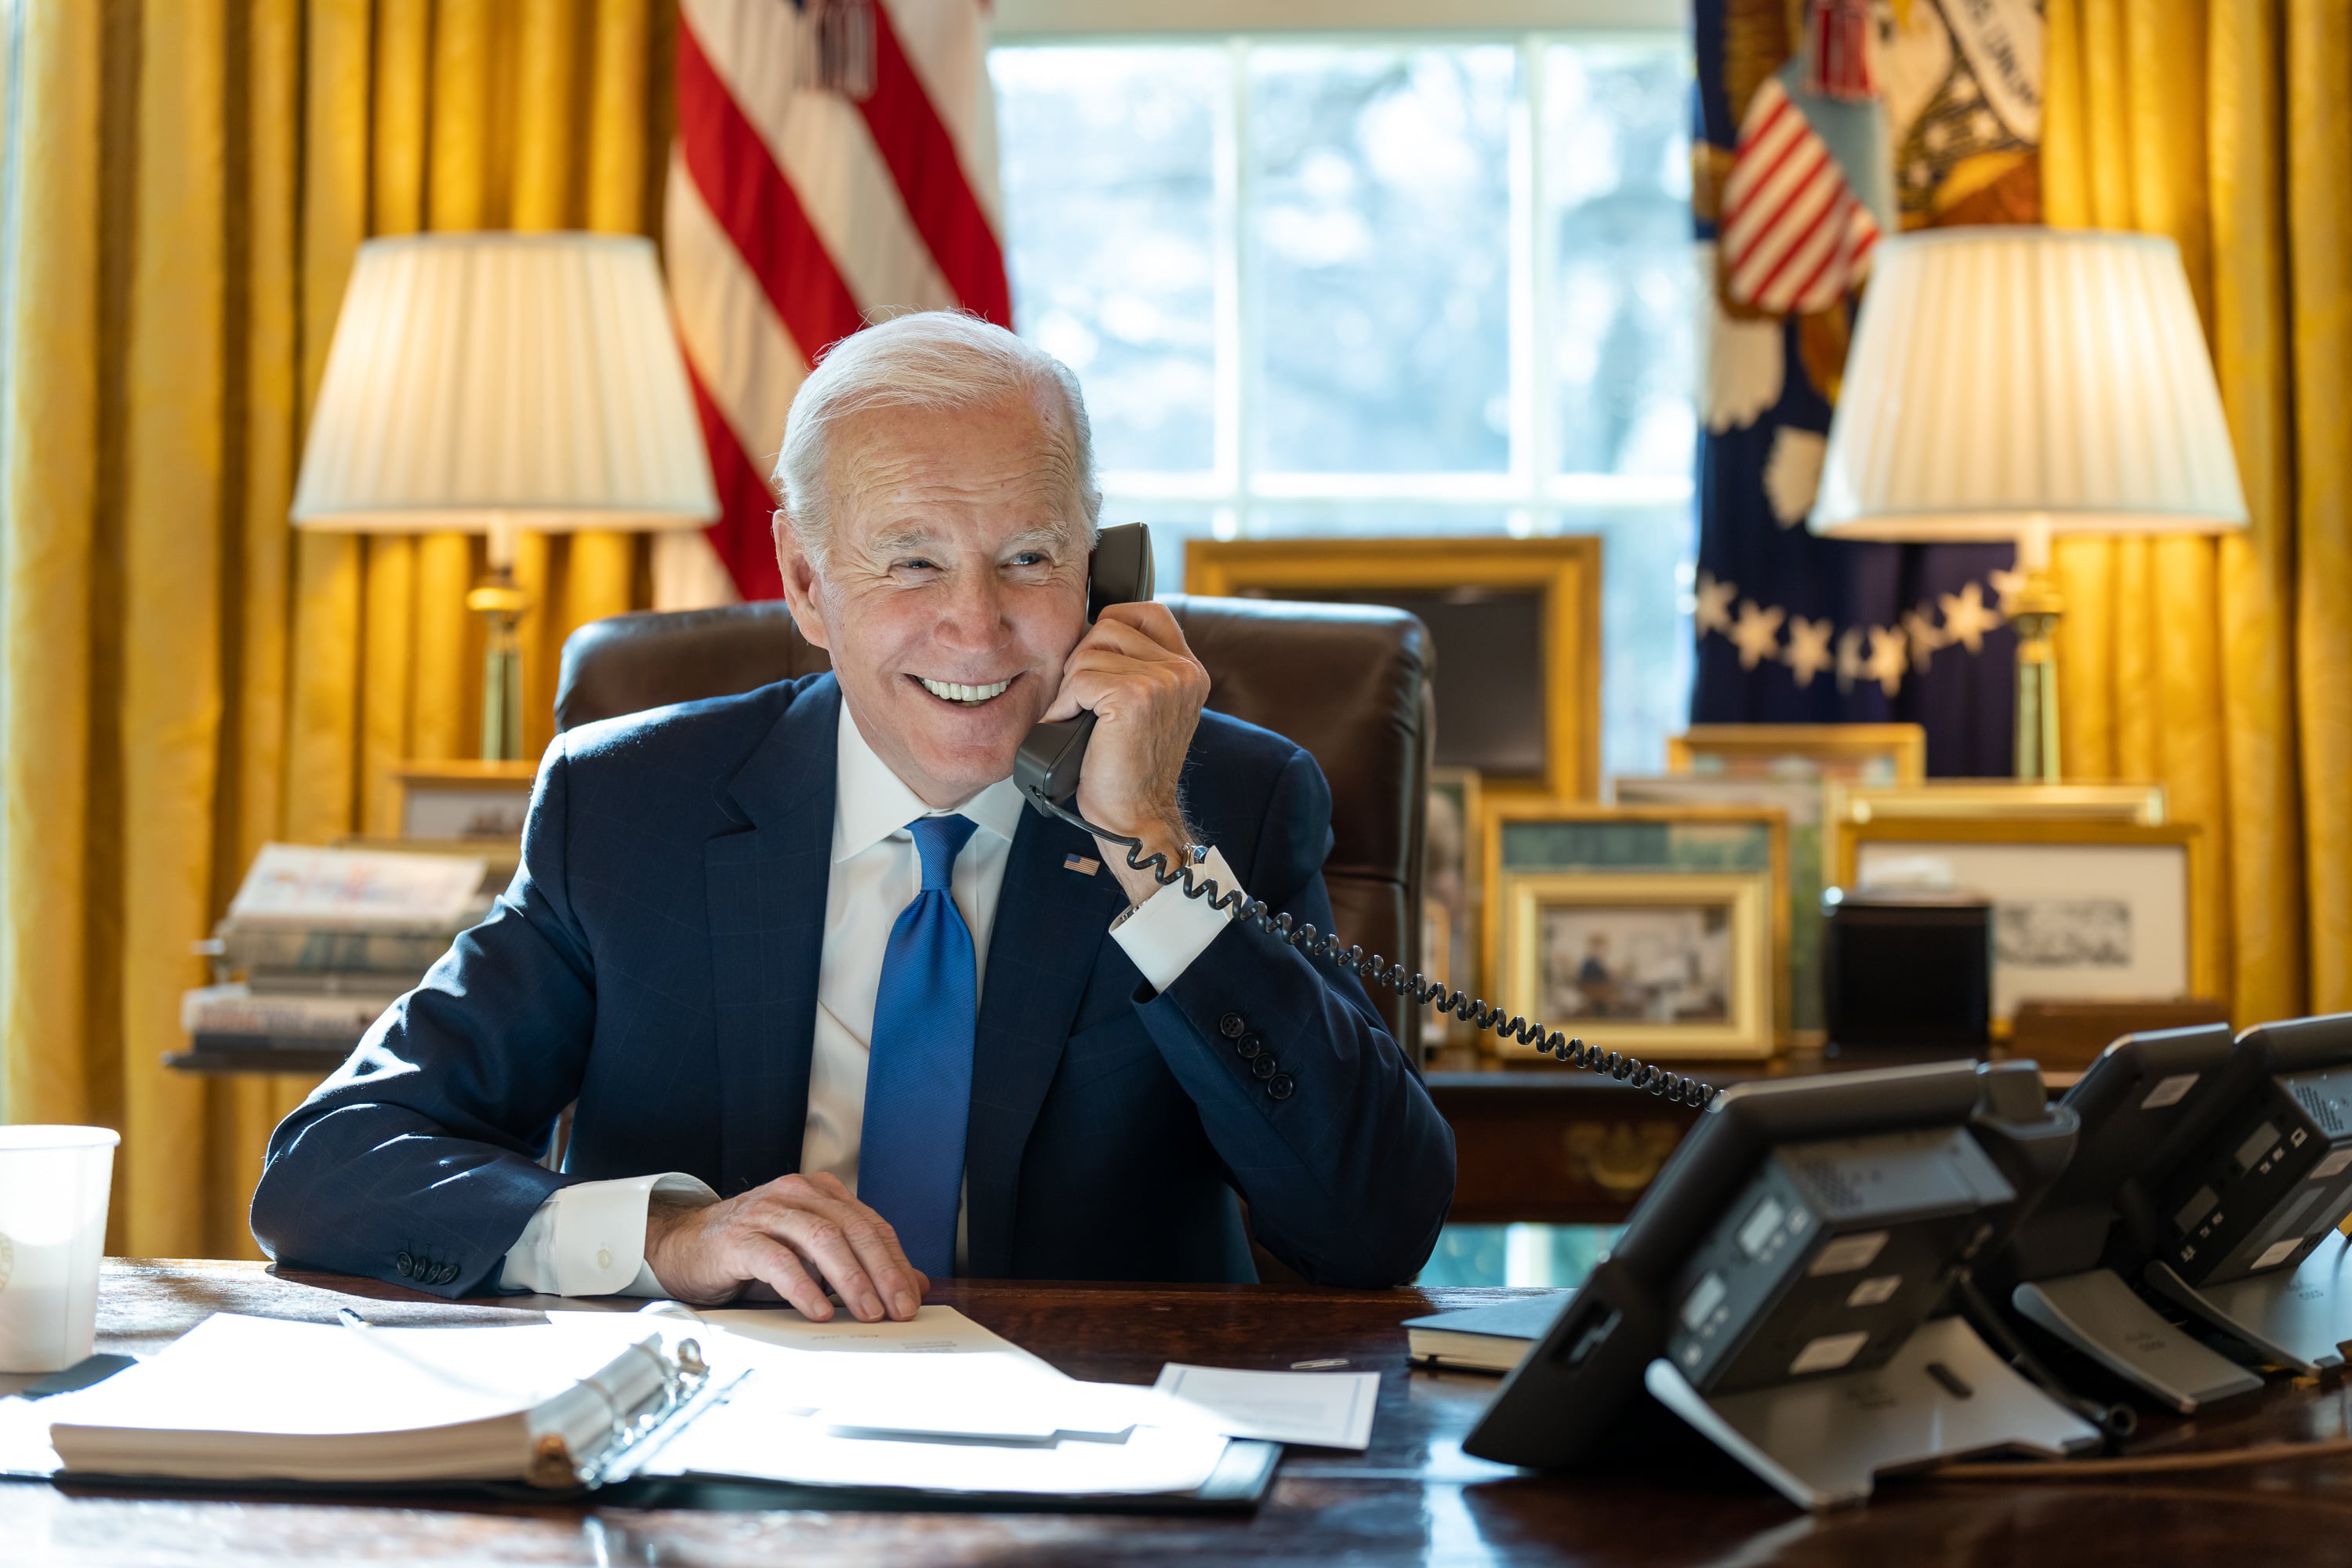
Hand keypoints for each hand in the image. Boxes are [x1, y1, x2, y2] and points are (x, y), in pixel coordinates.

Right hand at [642, 1171, 929, 1320]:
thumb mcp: (811, 1256)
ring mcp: (767, 1212)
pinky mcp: (740, 1239)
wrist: (686, 1245)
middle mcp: (797, 1194)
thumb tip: (913, 1285)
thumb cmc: (754, 1250)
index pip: (871, 1224)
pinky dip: (803, 1286)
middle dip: (882, 1271)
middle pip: (853, 1229)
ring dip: (850, 1279)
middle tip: (898, 1309)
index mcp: (821, 1193)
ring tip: (867, 1312)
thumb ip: (860, 1265)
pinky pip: (778, 1260)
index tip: (911, 1297)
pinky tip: (818, 1310)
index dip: (895, 1261)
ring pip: (821, 1239)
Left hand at [1039, 601, 1210, 903]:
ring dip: (1072, 685)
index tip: (1095, 661)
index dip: (1112, 626)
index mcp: (1189, 671)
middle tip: (1082, 700)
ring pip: (1090, 651)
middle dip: (1083, 660)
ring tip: (1079, 716)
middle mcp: (1183, 672)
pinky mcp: (1135, 697)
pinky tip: (1070, 727)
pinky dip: (1064, 704)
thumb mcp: (1147, 709)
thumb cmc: (1130, 771)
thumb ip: (1138, 669)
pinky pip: (1079, 679)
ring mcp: (1163, 682)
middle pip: (1109, 626)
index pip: (1148, 613)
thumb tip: (1092, 633)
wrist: (1135, 818)